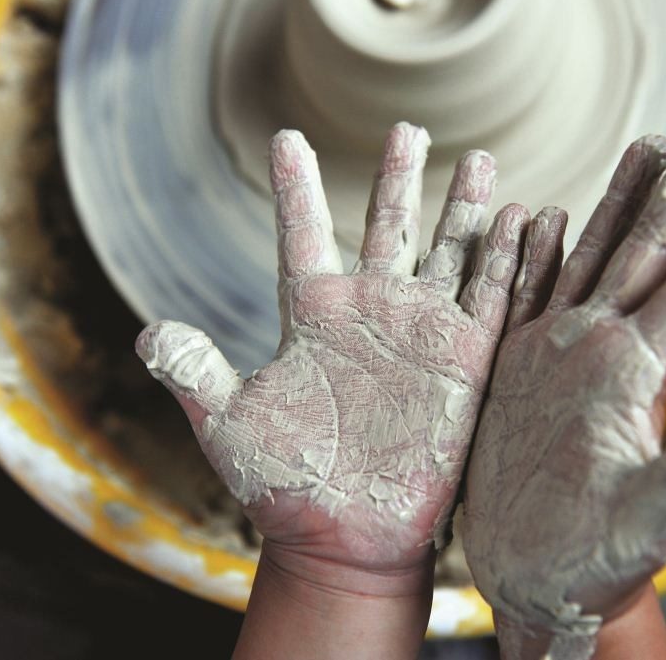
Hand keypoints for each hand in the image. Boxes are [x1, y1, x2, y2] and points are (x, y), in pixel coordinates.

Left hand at [136, 123, 528, 576]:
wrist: (344, 538)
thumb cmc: (284, 486)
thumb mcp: (228, 426)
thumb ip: (195, 373)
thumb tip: (146, 333)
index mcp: (313, 317)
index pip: (305, 234)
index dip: (297, 188)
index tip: (287, 139)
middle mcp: (371, 314)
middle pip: (388, 227)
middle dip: (398, 177)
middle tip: (407, 127)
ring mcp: (421, 335)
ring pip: (448, 253)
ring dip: (463, 206)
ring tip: (476, 157)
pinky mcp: (465, 364)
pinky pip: (490, 299)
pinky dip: (507, 258)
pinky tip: (520, 215)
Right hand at [463, 102, 665, 658]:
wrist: (530, 578)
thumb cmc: (588, 561)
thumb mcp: (644, 524)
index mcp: (634, 369)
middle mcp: (603, 347)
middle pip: (655, 246)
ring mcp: (558, 353)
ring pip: (596, 256)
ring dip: (624, 199)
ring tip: (653, 142)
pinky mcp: (514, 369)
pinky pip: (521, 294)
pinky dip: (529, 251)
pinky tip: (536, 214)